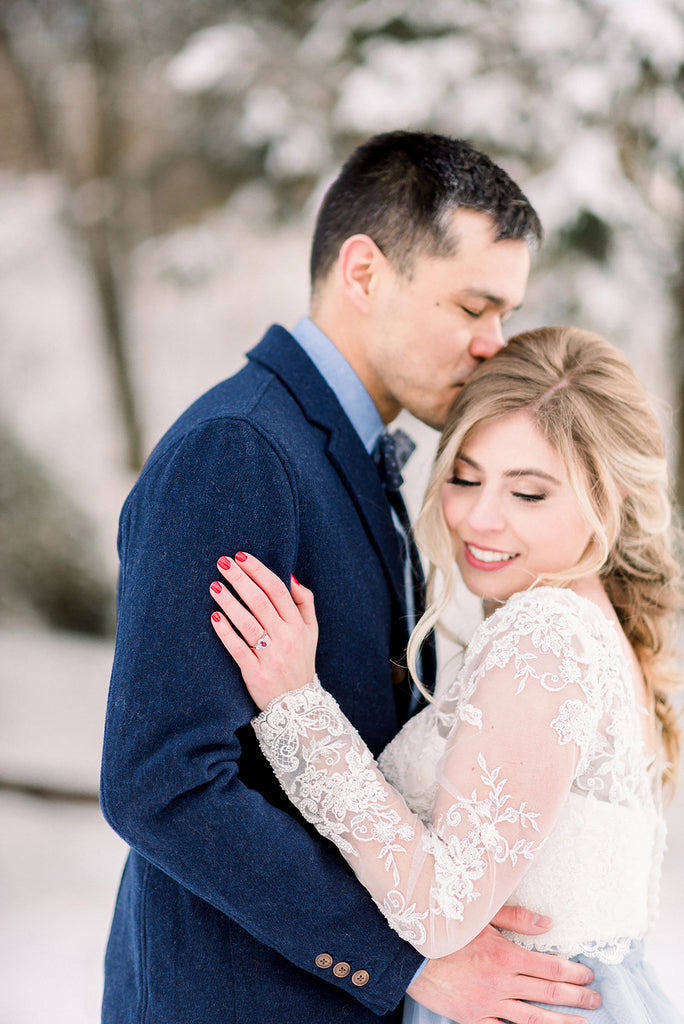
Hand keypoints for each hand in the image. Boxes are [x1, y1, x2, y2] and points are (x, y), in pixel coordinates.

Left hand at [210, 552, 317, 709]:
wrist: (298, 706)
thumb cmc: (301, 661)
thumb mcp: (312, 631)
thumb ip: (305, 602)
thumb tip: (290, 576)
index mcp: (298, 625)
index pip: (278, 590)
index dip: (259, 571)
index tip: (242, 556)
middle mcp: (285, 638)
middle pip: (261, 602)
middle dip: (241, 579)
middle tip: (223, 562)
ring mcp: (270, 656)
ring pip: (248, 623)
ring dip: (230, 602)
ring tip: (214, 586)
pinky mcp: (254, 672)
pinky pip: (238, 649)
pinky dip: (226, 633)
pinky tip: (214, 617)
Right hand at [407, 905, 599, 1023]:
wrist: (409, 954)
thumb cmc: (444, 929)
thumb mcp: (480, 915)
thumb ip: (516, 919)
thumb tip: (547, 924)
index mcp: (505, 955)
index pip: (550, 967)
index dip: (573, 972)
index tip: (588, 975)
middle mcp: (501, 983)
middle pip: (547, 993)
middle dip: (576, 998)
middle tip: (595, 1000)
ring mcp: (488, 1005)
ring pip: (533, 1019)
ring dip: (560, 1022)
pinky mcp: (474, 1018)